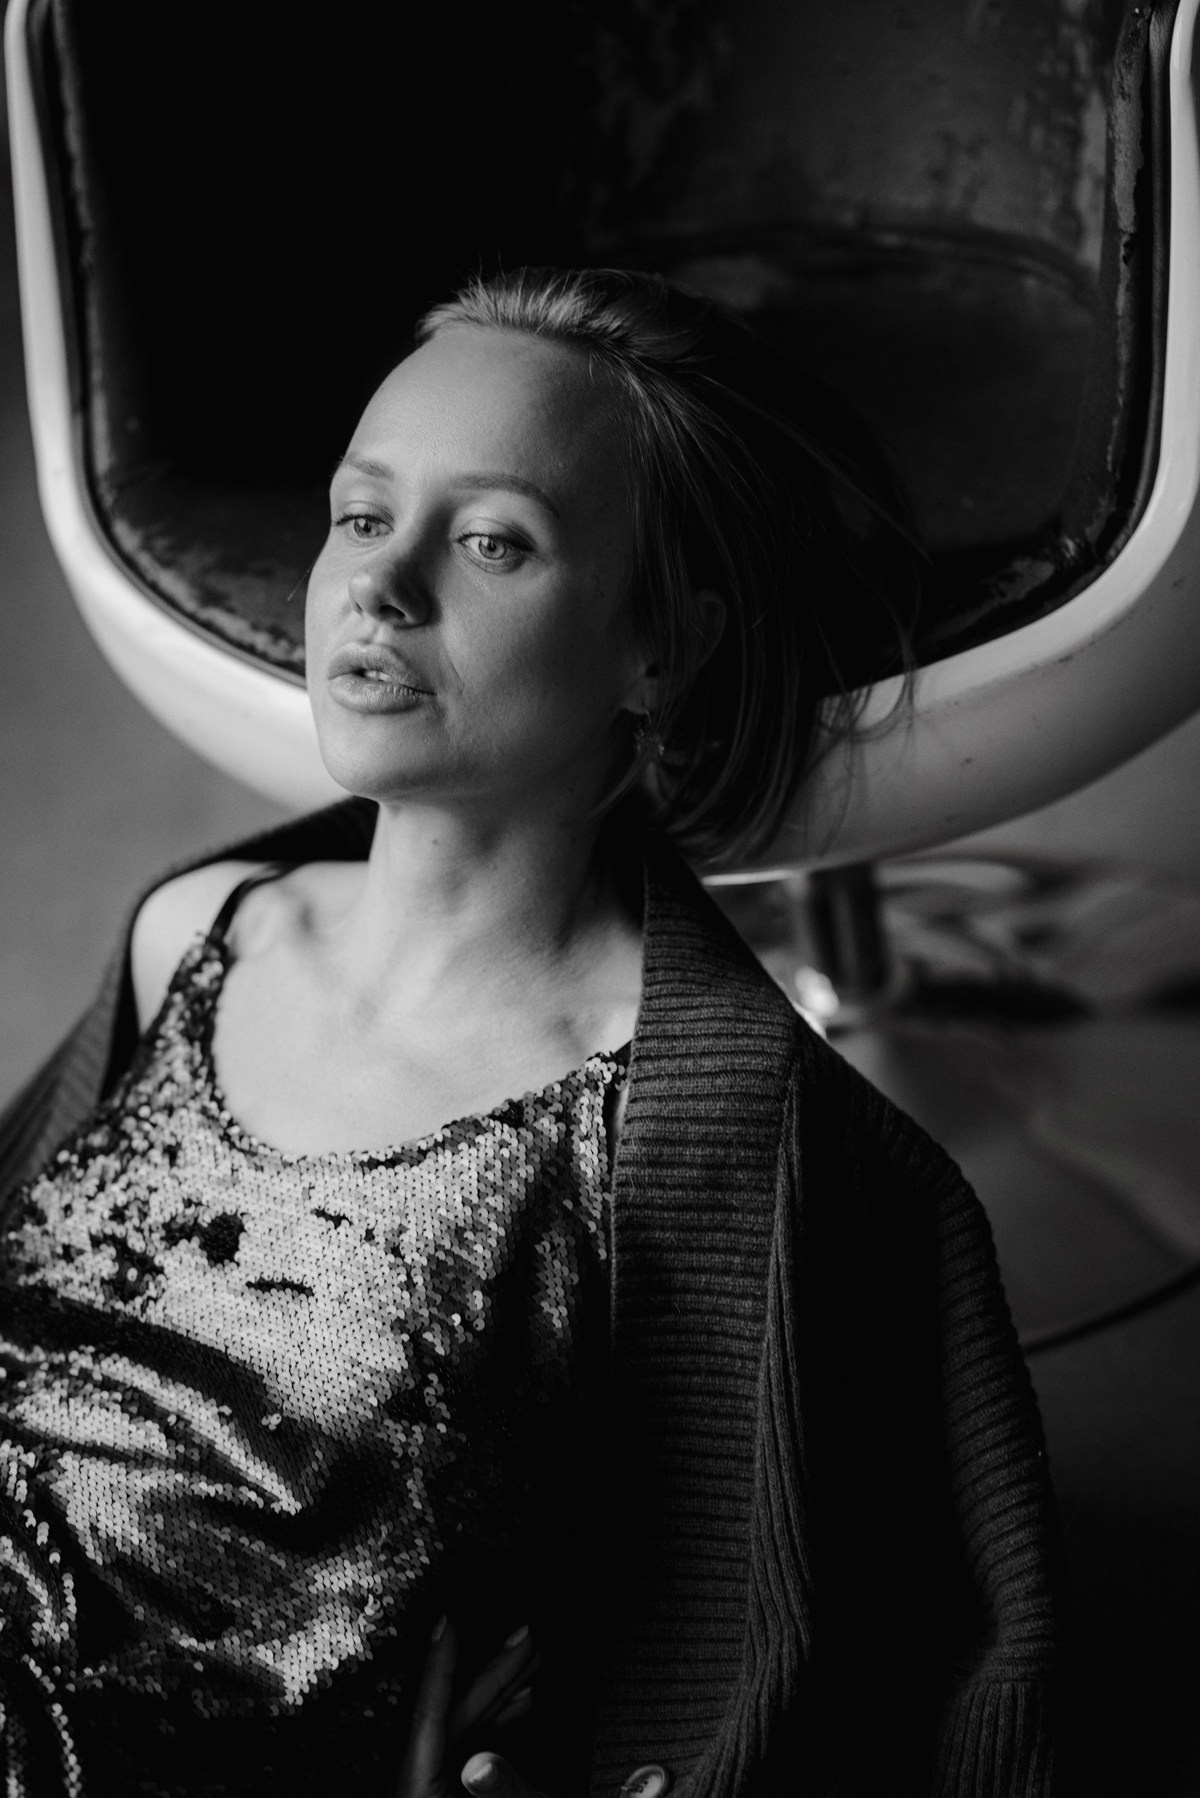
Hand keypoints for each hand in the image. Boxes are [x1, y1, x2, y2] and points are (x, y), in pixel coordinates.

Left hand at [392, 1614, 548, 1797]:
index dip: (439, 1665)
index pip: (428, 1715)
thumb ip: (495, 1792)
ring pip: (469, 1725)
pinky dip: (498, 1719)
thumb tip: (485, 1762)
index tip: (445, 1623)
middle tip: (523, 1635)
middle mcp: (420, 1782)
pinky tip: (520, 1699)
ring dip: (502, 1691)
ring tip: (530, 1659)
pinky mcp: (453, 1788)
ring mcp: (437, 1784)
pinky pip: (475, 1742)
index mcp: (416, 1791)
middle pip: (457, 1714)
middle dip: (494, 1672)